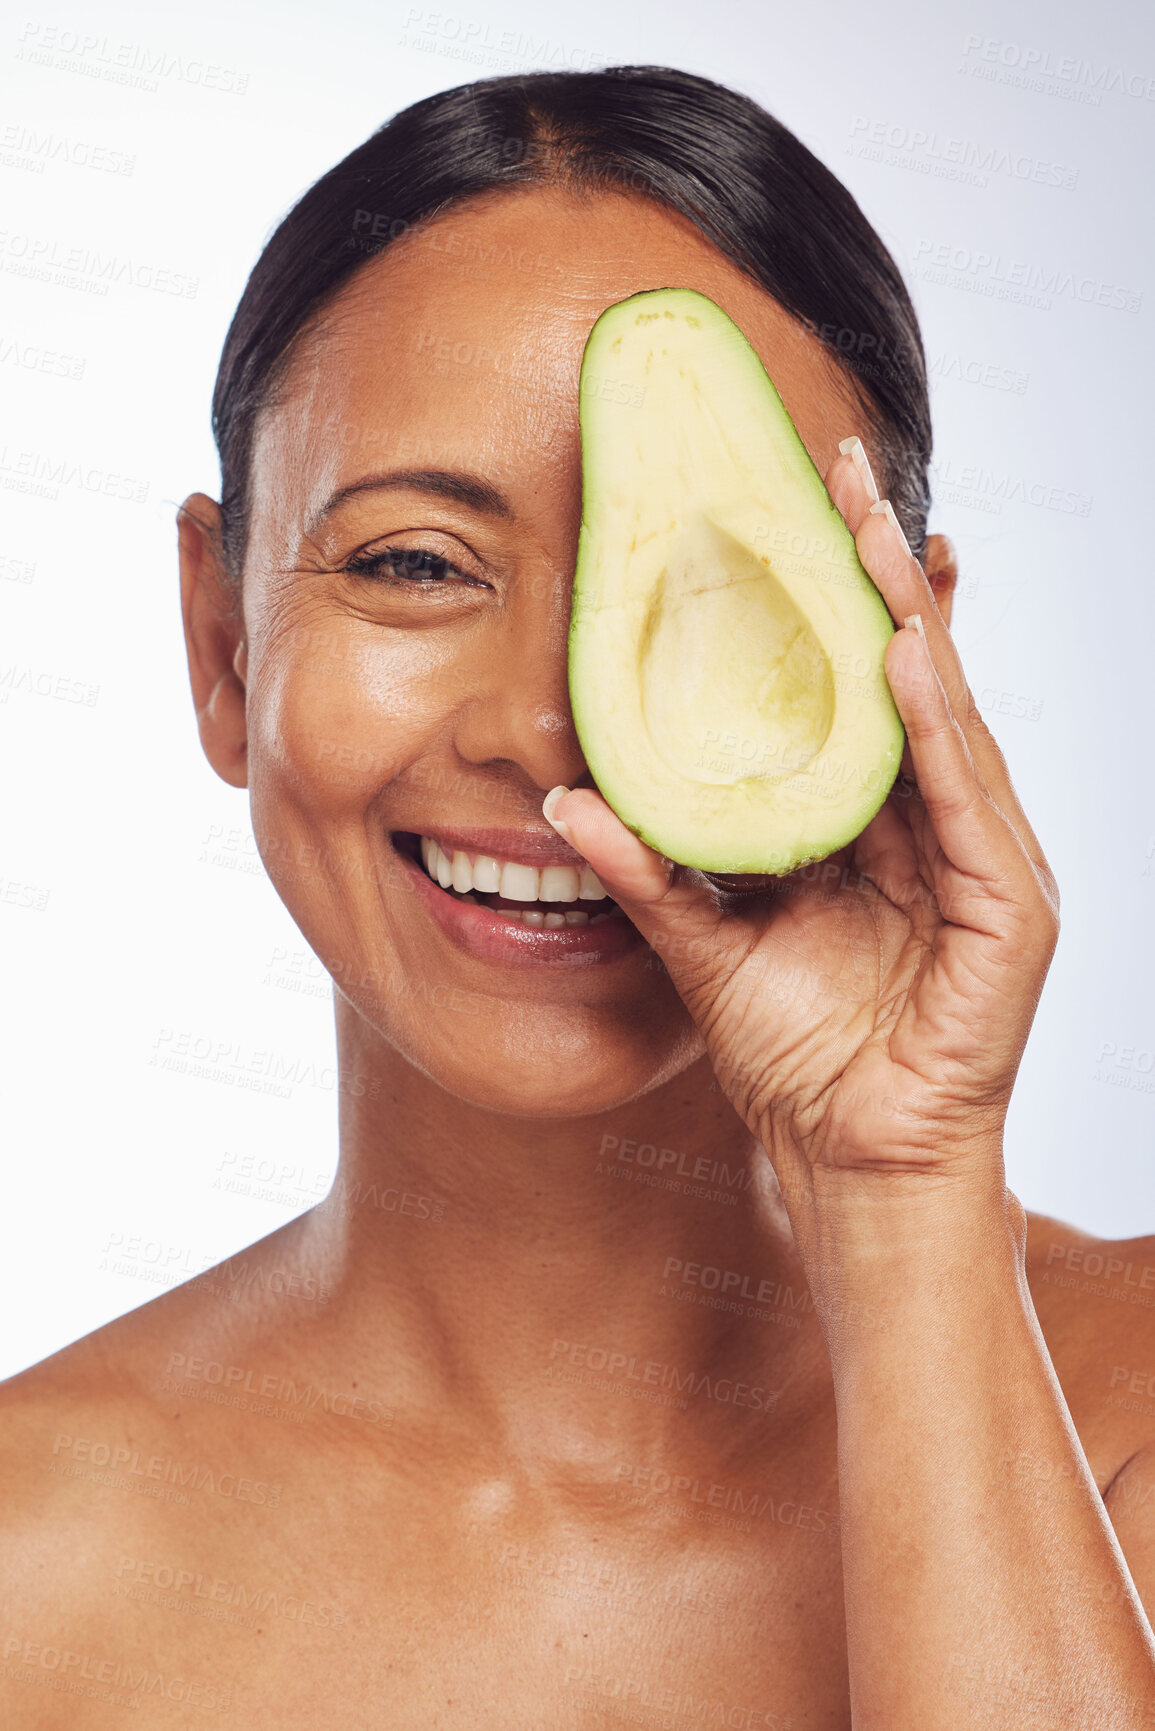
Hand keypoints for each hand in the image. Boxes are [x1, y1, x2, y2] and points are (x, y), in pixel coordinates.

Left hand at [544, 439, 1059, 1213]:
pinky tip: (904, 655)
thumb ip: (652, 870)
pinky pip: (970, 797)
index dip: (830, 609)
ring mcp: (983, 861)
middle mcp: (935, 827)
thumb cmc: (796, 1062)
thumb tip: (567, 801)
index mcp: (871, 829)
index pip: (856, 697)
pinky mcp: (1011, 908)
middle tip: (846, 475)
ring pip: (948, 717)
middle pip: (910, 681)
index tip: (794, 517)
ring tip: (872, 530)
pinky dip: (938, 724)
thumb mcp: (707, 946)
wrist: (852, 1163)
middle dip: (879, 577)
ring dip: (909, 622)